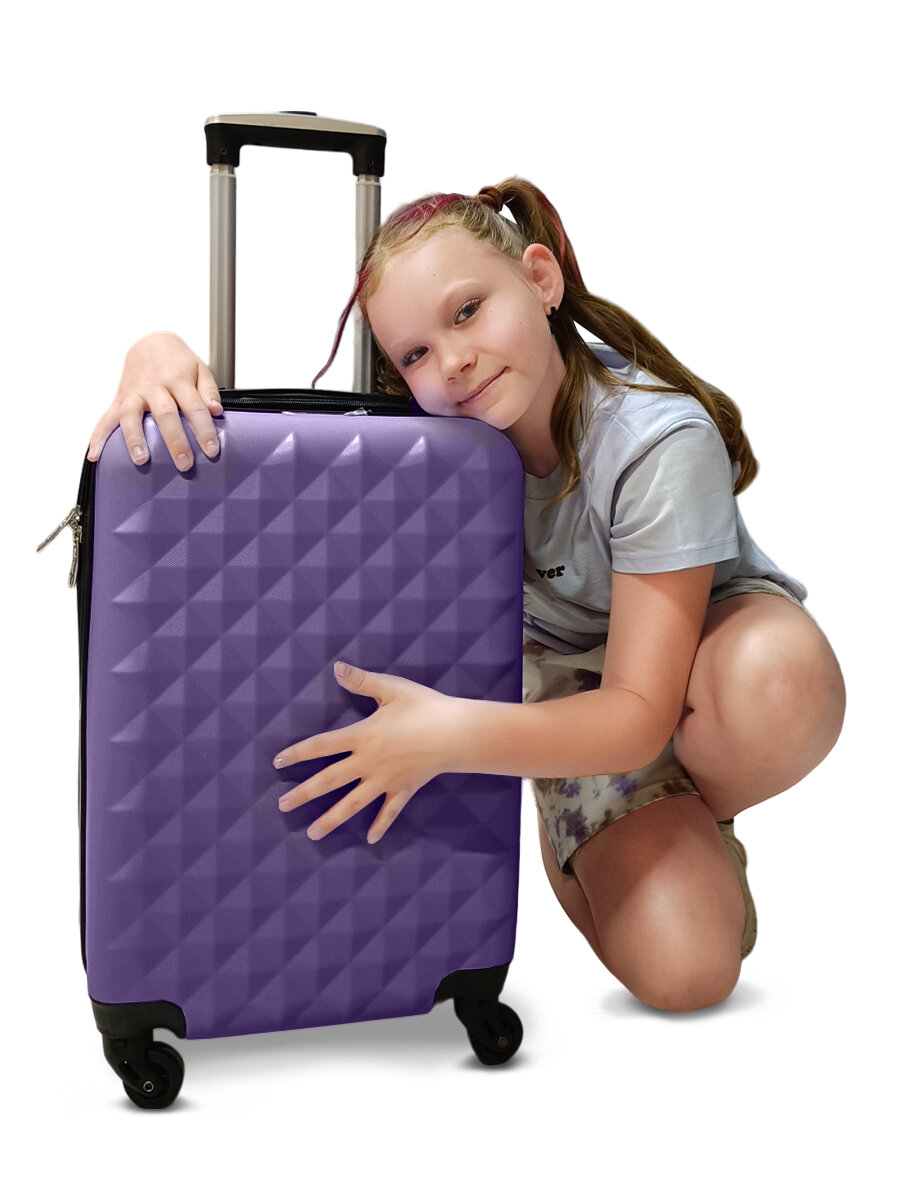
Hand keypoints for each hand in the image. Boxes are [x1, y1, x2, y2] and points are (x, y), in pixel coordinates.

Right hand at [87, 331, 222, 469]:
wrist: (150, 343)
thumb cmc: (177, 361)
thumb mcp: (199, 368)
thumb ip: (208, 390)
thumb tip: (215, 410)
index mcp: (177, 379)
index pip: (194, 406)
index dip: (203, 429)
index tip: (212, 450)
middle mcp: (154, 386)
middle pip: (165, 414)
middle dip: (175, 440)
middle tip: (184, 463)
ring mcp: (134, 393)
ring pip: (132, 416)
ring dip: (135, 438)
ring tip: (141, 459)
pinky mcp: (120, 400)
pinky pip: (106, 419)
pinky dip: (98, 437)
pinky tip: (94, 455)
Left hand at [273, 662, 464, 844]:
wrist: (456, 733)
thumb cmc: (424, 706)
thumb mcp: (392, 688)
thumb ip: (362, 681)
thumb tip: (337, 667)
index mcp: (362, 736)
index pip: (321, 746)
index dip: (298, 754)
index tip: (278, 762)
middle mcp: (368, 762)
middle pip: (329, 780)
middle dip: (304, 794)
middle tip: (283, 805)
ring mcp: (385, 780)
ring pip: (352, 803)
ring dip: (331, 819)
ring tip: (312, 833)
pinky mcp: (404, 789)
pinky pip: (389, 811)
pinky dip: (380, 825)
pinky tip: (371, 839)